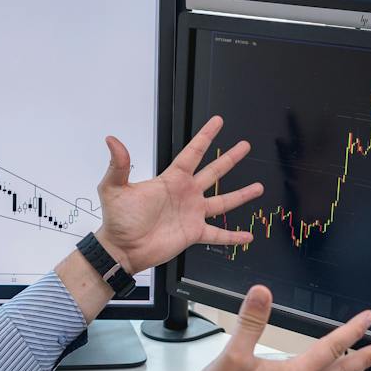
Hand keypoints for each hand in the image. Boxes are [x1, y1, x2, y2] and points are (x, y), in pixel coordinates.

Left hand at [94, 116, 262, 272]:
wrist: (122, 248)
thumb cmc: (118, 219)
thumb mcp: (114, 188)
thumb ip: (119, 165)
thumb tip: (112, 140)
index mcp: (171, 180)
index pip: (192, 153)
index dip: (206, 137)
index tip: (218, 122)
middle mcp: (186, 194)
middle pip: (214, 171)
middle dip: (230, 158)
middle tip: (245, 146)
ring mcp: (192, 213)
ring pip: (223, 201)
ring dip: (241, 195)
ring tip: (258, 187)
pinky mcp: (194, 233)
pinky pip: (218, 234)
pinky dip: (233, 236)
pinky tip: (248, 235)